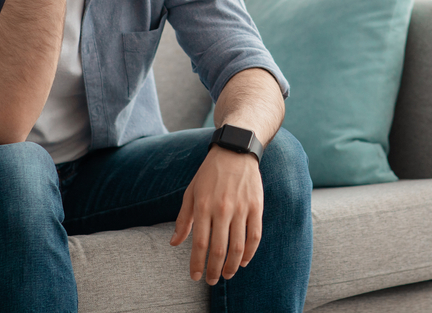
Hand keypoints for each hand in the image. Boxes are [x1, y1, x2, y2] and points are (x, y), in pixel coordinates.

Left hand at [170, 145, 263, 284]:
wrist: (235, 151)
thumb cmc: (209, 173)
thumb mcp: (191, 192)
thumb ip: (183, 219)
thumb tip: (174, 243)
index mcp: (203, 206)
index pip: (199, 243)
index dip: (197, 263)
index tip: (195, 276)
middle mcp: (222, 208)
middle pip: (219, 249)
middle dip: (214, 270)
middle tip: (211, 280)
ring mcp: (241, 208)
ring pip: (238, 246)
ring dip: (232, 266)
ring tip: (227, 274)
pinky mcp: (256, 206)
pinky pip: (255, 235)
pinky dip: (250, 252)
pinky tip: (243, 261)